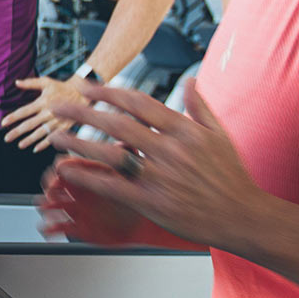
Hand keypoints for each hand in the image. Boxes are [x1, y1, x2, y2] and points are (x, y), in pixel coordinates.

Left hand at [2, 76, 87, 151]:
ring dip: (29, 140)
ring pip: (40, 133)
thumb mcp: (46, 82)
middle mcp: (49, 112)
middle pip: (30, 124)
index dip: (13, 117)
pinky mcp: (64, 127)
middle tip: (7, 138)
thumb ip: (30, 83)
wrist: (81, 93)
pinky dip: (44, 144)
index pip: (24, 111)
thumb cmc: (61, 87)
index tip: (3, 123)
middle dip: (17, 132)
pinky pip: (53, 137)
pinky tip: (36, 149)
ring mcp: (56, 121)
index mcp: (43, 101)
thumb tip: (16, 82)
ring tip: (20, 145)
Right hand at [37, 160, 149, 245]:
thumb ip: (127, 157)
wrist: (141, 222)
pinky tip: (49, 228)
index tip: (59, 170)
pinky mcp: (78, 227)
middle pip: (55, 184)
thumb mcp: (132, 173)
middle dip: (51, 187)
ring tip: (47, 209)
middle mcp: (79, 189)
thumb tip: (124, 143)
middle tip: (52, 191)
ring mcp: (77, 209)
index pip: (67, 165)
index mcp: (88, 173)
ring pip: (54, 206)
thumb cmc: (136, 193)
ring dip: (47, 207)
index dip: (61, 167)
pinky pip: (61, 227)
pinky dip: (51, 228)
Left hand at [45, 79, 265, 247]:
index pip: (139, 103)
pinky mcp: (152, 202)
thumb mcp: (219, 135)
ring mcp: (159, 177)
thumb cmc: (231, 177)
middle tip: (59, 105)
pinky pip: (113, 186)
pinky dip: (88, 176)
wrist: (242, 216)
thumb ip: (200, 106)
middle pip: (117, 123)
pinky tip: (68, 169)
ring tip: (56, 135)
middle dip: (83, 112)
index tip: (87, 87)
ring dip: (79, 142)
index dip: (109, 92)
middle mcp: (169, 150)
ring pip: (110, 153)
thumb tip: (189, 81)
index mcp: (184, 130)